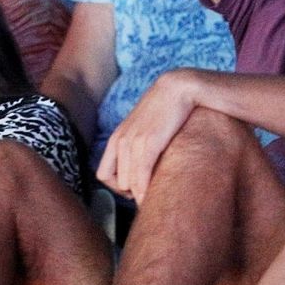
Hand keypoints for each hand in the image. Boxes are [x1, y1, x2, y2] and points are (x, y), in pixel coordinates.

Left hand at [97, 70, 197, 204]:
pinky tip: (155, 194)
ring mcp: (133, 142)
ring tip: (157, 197)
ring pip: (129, 183)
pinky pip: (141, 176)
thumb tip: (144, 163)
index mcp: (117, 137)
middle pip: (118, 183)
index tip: (136, 189)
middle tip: (151, 195)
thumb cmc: (167, 108)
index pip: (104, 175)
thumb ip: (138, 141)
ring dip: (141, 194)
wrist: (180, 87)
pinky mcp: (149, 143)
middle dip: (132, 193)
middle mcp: (121, 141)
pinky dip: (146, 190)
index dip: (118, 188)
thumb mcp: (145, 125)